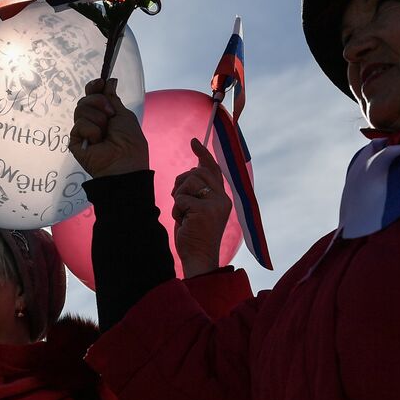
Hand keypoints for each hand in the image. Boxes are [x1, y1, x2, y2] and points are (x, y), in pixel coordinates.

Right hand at [69, 78, 149, 177]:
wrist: (124, 163)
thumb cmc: (129, 141)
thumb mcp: (124, 115)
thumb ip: (113, 98)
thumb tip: (110, 81)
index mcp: (104, 114)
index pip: (92, 94)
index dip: (94, 87)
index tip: (100, 82)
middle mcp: (92, 121)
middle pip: (85, 99)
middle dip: (98, 102)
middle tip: (110, 115)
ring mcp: (82, 131)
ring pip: (81, 109)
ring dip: (97, 119)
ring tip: (105, 133)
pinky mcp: (74, 141)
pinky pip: (79, 125)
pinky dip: (91, 131)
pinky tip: (97, 142)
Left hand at [172, 138, 232, 277]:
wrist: (199, 258)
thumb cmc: (194, 235)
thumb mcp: (197, 209)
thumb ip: (198, 191)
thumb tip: (193, 169)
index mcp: (222, 198)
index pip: (213, 169)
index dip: (203, 154)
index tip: (193, 141)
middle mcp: (222, 198)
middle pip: (197, 172)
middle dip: (182, 183)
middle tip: (179, 201)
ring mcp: (215, 204)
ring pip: (189, 181)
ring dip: (179, 197)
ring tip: (183, 214)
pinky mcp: (205, 211)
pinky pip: (181, 198)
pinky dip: (176, 209)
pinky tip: (182, 222)